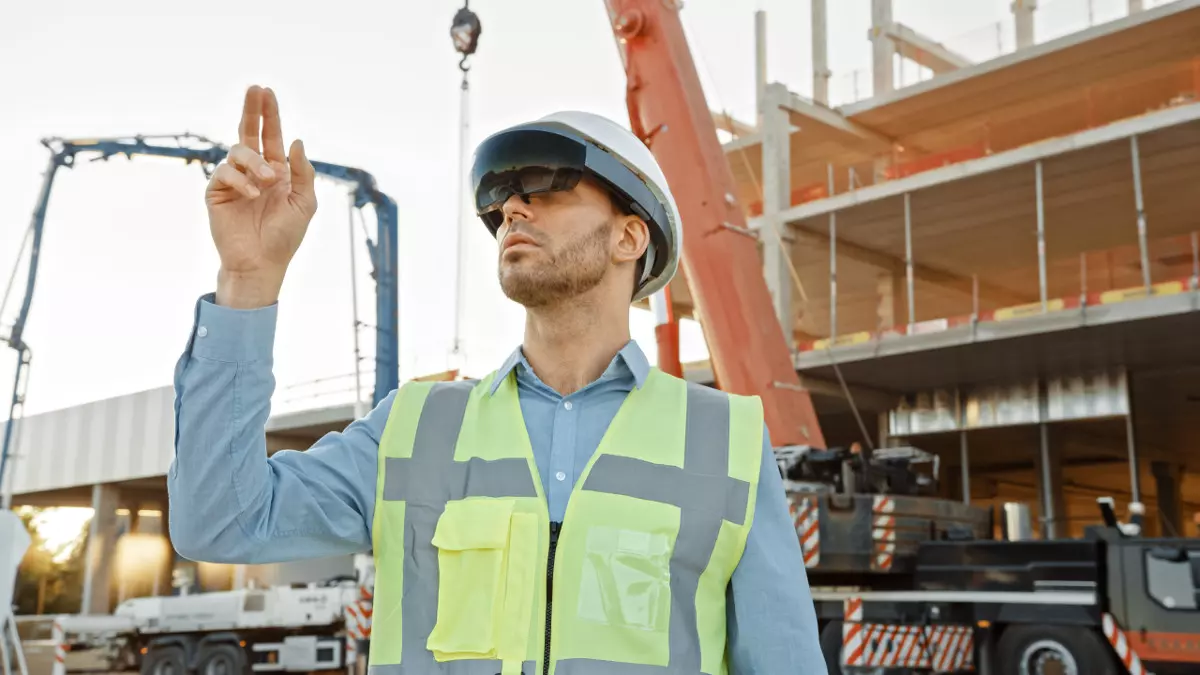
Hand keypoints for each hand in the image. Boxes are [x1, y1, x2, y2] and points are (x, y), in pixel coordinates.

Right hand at [206, 85, 316, 307]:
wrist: (261, 263)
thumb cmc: (285, 236)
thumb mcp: (304, 202)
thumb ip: (303, 172)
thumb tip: (296, 141)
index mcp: (276, 171)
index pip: (271, 137)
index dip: (269, 115)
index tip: (266, 92)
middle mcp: (254, 171)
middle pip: (249, 133)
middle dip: (253, 110)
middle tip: (255, 90)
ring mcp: (234, 180)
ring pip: (238, 151)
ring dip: (255, 161)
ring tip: (268, 181)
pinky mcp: (216, 192)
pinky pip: (225, 173)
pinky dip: (241, 181)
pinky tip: (252, 195)